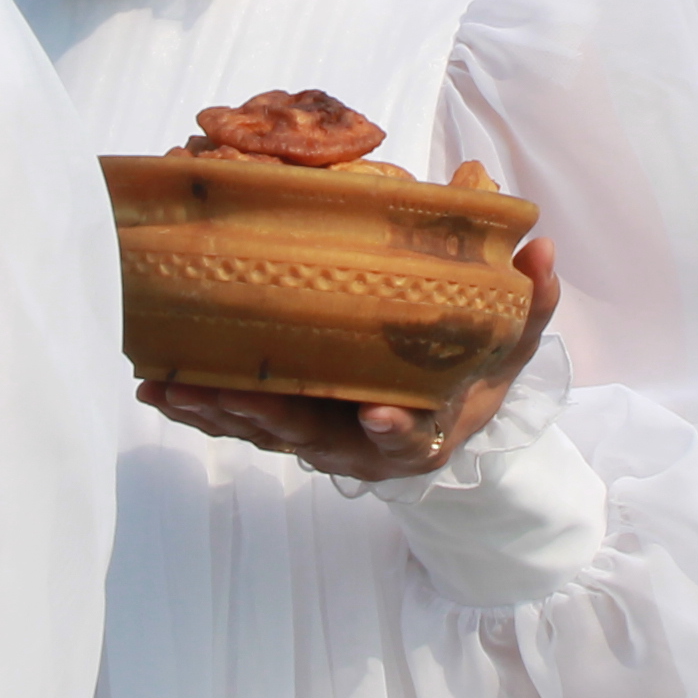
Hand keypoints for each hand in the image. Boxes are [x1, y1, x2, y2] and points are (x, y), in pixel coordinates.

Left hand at [145, 238, 562, 484]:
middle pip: (314, 437)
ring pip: (265, 433)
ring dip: (216, 412)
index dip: (393, 431)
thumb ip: (530, 303)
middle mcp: (365, 447)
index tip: (378, 415)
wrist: (448, 415)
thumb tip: (542, 249)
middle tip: (230, 392)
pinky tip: (155, 388)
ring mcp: (323, 441)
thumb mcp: (513, 344)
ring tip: (168, 388)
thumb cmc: (475, 374)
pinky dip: (201, 409)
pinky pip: (242, 424)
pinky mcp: (291, 429)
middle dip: (268, 417)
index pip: (411, 437)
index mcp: (426, 428)